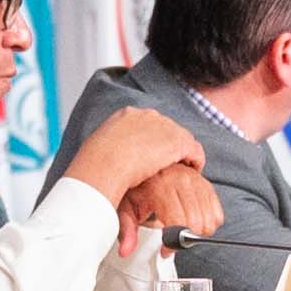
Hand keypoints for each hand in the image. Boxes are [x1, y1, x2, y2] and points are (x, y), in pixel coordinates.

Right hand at [56, 103, 221, 231]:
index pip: (146, 126)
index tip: (152, 156)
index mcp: (127, 117)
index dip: (152, 142)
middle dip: (167, 147)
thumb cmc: (97, 165)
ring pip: (181, 139)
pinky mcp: (178, 141)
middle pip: (166, 130)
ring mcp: (164, 127)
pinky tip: (191, 174)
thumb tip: (114, 166)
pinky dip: (193, 161)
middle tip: (167, 166)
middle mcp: (147, 117)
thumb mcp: (103, 155)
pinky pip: (193, 150)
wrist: (105, 163)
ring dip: (180, 155)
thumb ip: (113, 155)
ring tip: (180, 172)